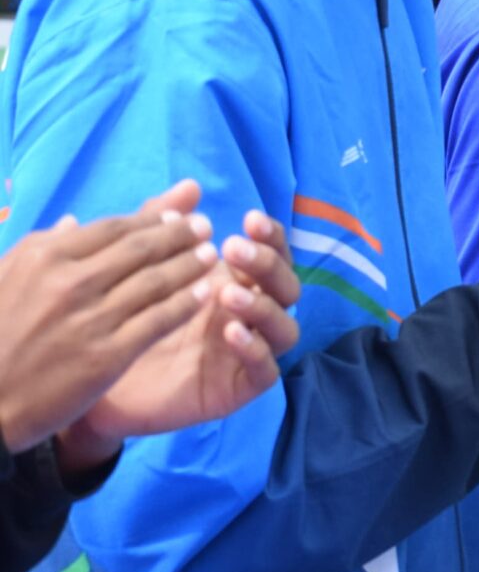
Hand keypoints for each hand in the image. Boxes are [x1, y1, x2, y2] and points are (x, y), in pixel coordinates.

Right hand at [0, 190, 221, 452]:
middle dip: (180, 235)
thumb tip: (75, 221)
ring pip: (156, 282)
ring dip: (190, 265)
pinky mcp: (107, 356)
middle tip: (206, 227)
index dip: (153, 219)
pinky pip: (159, 321)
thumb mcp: (6, 279)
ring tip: (211, 255)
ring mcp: (90, 319)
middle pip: (142, 249)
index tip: (179, 214)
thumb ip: (43, 246)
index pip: (114, 228)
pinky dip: (186, 304)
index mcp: (45, 257)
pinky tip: (204, 294)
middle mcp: (70, 283)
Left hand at [75, 209, 303, 463]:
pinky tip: (229, 333)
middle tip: (233, 250)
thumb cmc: (128, 322)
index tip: (249, 219)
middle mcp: (251, 315)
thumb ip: (166, 230)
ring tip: (226, 293)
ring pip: (286, 328)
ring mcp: (250, 351)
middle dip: (267, 264)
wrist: (99, 383)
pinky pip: (266, 370)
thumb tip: (190, 185)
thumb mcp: (144, 271)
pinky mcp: (240, 387)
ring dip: (264, 307)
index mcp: (237, 283)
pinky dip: (255, 349)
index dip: (270, 237)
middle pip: (286, 286)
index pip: (272, 255)